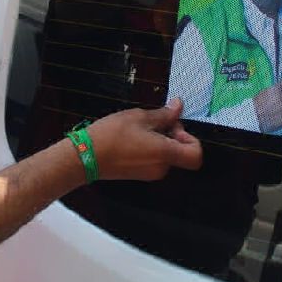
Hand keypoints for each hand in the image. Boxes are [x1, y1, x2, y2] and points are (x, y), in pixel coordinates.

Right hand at [87, 99, 202, 180]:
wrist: (85, 157)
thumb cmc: (112, 135)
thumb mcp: (139, 117)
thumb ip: (164, 114)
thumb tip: (179, 106)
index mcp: (165, 154)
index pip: (196, 154)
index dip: (191, 138)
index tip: (174, 125)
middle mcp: (161, 168)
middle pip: (180, 152)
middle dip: (172, 134)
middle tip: (153, 120)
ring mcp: (149, 174)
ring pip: (166, 155)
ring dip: (159, 140)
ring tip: (138, 128)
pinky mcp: (138, 175)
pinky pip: (153, 160)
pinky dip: (149, 148)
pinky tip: (131, 138)